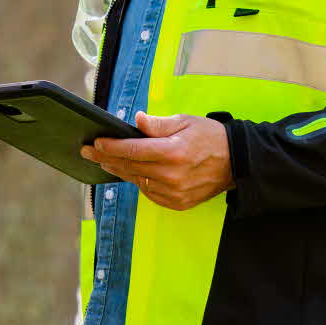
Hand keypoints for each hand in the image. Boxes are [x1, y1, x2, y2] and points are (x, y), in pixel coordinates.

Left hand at [81, 113, 231, 210]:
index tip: (95, 142)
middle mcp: (171, 175)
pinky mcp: (177, 203)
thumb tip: (136, 121)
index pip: (132, 150)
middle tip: (88, 152)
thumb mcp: (185, 122)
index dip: (110, 147)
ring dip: (120, 171)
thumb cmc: (210, 137)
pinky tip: (133, 173)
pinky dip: (140, 182)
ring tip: (106, 162)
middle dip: (106, 159)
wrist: (237, 163)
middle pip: (130, 167)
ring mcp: (174, 192)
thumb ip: (158, 124)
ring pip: (137, 181)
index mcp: (173, 152)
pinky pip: (150, 192)